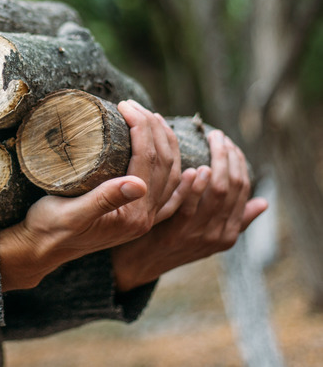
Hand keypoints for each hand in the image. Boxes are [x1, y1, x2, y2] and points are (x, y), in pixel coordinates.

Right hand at [0, 100, 180, 291]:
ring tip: (152, 119)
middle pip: (164, 164)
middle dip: (154, 129)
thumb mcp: (71, 213)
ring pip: (170, 175)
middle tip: (134, 105)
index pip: (148, 161)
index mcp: (133, 216)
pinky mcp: (135, 217)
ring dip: (166, 144)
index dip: (141, 129)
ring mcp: (143, 218)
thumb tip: (139, 184)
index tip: (125, 106)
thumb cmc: (49, 228)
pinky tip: (180, 164)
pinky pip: (167, 193)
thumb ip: (104, 200)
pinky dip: (175, 174)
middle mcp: (144, 218)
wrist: (40, 250)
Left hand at [111, 131, 268, 291]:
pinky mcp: (175, 234)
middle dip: (229, 157)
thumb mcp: (206, 234)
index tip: (230, 143)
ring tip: (211, 142)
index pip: (243, 190)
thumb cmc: (169, 240)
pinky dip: (195, 186)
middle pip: (233, 187)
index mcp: (228, 233)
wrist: (137, 266)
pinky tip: (195, 169)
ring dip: (216, 163)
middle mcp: (218, 235)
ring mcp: (197, 235)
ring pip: (217, 193)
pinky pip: (190, 206)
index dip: (239, 163)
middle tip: (218, 135)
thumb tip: (263, 203)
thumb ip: (232, 220)